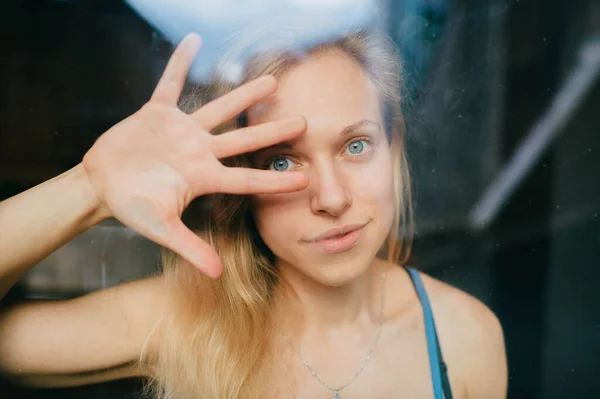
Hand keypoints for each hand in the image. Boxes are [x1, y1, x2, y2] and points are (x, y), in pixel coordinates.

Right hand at [82, 33, 306, 277]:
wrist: (102, 185)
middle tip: (303, 121)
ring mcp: (181, 131)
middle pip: (243, 139)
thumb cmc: (132, 207)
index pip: (246, 178)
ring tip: (271, 81)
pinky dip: (179, 63)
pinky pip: (171, 83)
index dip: (275, 179)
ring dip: (244, 95)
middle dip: (272, 130)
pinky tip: (193, 41)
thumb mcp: (162, 229)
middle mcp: (199, 151)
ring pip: (219, 109)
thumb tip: (217, 275)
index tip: (305, 178)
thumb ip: (190, 248)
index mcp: (203, 178)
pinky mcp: (158, 113)